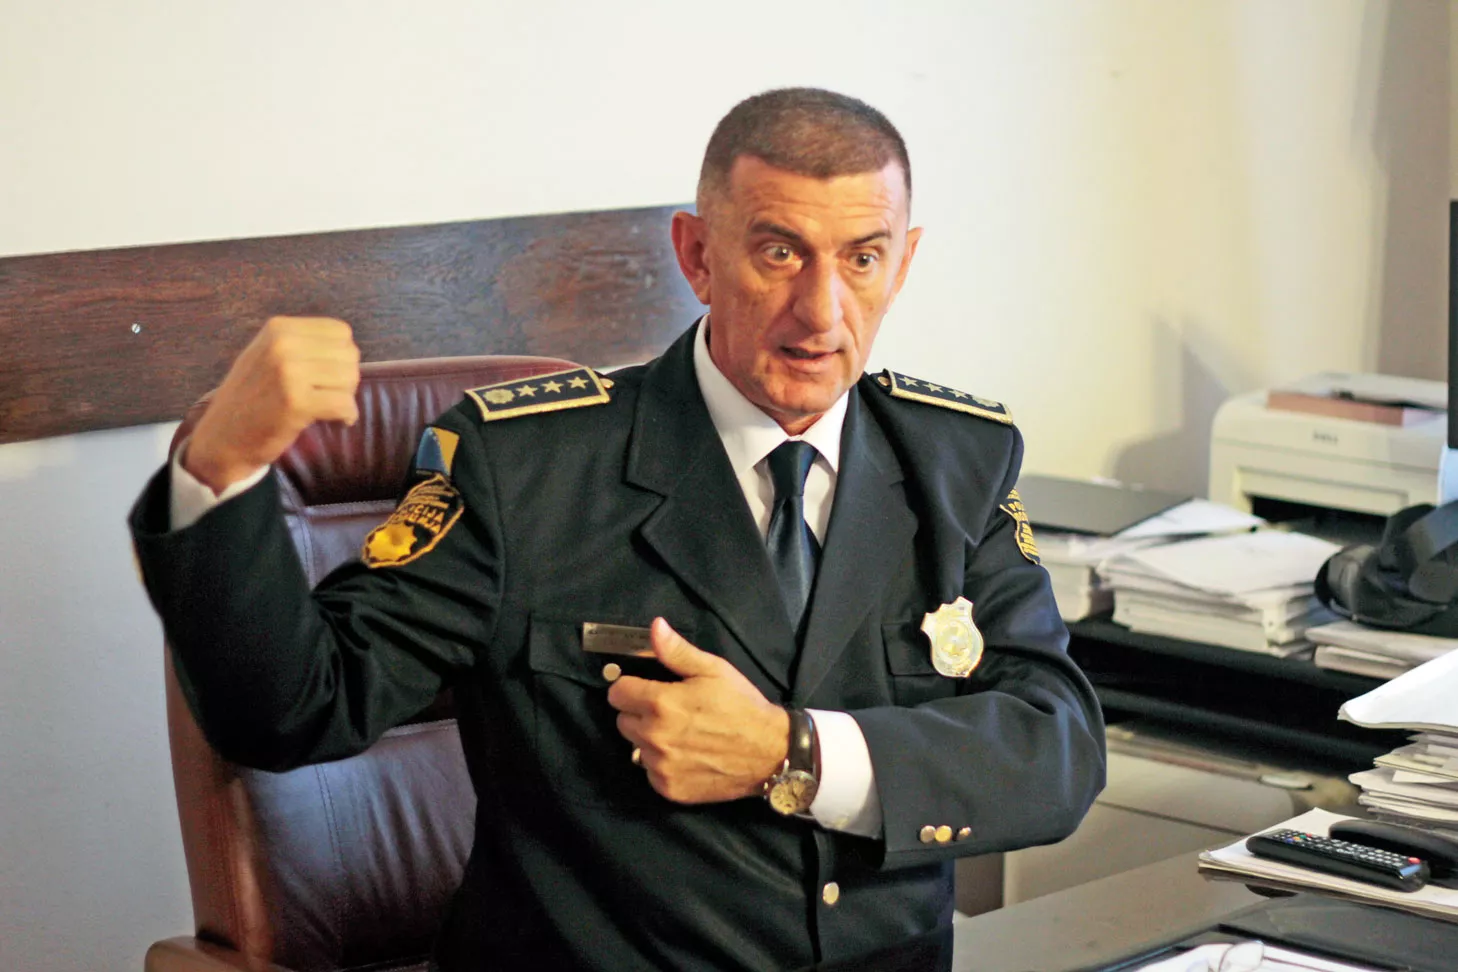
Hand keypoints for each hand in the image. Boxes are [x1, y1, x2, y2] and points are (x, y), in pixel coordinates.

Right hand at [184, 317, 360, 492]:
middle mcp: (283, 343)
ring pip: (350, 377)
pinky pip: (344, 403)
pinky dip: (347, 415)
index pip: (340, 332)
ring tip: (327, 408)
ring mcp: (288, 371)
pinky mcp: (296, 402)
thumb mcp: (268, 356)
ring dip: (347, 397)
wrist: (222, 438)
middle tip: (328, 396)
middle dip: (346, 379)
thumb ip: (303, 345)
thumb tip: (349, 348)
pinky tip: (336, 421)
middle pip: (349, 355)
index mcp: (279, 328)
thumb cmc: (251, 398)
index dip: (342, 357)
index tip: (327, 377)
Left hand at [608, 618, 789, 803]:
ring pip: (636, 747)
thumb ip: (677, 651)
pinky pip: (650, 772)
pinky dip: (662, 764)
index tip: (648, 689)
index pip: (617, 693)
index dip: (632, 687)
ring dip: (650, 740)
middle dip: (640, 713)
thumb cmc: (742, 705)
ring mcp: (661, 767)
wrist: (770, 751)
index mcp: (661, 703)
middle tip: (670, 711)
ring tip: (681, 735)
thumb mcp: (713, 669)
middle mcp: (654, 737)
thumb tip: (654, 627)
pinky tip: (686, 756)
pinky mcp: (669, 789)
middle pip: (623, 721)